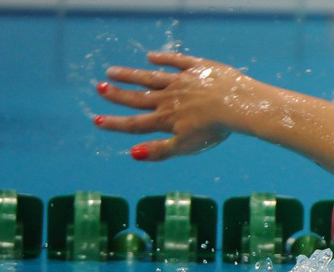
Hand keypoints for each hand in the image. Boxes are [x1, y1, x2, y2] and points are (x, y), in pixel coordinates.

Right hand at [94, 52, 253, 161]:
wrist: (236, 105)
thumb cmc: (213, 130)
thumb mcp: (186, 146)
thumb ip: (159, 150)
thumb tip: (132, 154)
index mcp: (166, 119)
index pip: (135, 123)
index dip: (115, 123)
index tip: (97, 120)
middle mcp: (168, 98)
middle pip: (138, 97)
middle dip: (117, 94)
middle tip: (99, 87)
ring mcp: (181, 81)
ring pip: (151, 77)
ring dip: (131, 75)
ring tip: (113, 71)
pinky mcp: (197, 68)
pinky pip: (176, 61)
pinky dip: (163, 59)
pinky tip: (151, 56)